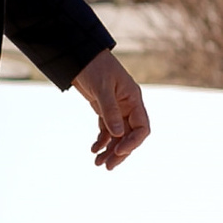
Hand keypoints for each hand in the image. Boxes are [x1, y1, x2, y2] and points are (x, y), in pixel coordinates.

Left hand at [71, 48, 149, 170]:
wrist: (80, 55)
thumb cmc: (94, 66)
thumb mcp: (101, 87)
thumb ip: (109, 110)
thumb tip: (117, 134)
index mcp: (133, 99)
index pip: (142, 127)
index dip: (133, 142)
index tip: (118, 150)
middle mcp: (128, 106)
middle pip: (130, 136)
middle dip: (120, 152)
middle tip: (108, 167)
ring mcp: (117, 109)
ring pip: (118, 136)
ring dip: (110, 150)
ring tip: (98, 164)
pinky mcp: (104, 110)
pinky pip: (107, 130)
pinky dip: (101, 141)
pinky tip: (93, 150)